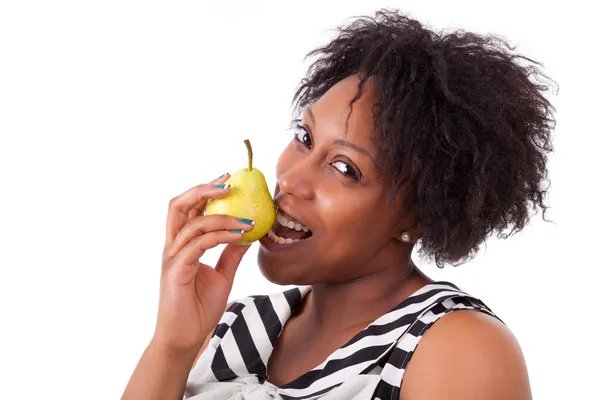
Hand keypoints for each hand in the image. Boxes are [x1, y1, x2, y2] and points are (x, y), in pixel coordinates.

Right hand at [152, 173, 253, 351]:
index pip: (188, 209)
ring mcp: (172, 258)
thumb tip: (247, 233)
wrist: (185, 339)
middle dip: (202, 189)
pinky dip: (220, 235)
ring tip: (246, 218)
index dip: (204, 190)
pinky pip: (198, 244)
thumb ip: (231, 253)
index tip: (228, 180)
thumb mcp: (222, 275)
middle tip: (229, 183)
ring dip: (222, 216)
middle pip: (178, 205)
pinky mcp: (176, 271)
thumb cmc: (198, 308)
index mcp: (181, 245)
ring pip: (191, 223)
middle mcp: (173, 247)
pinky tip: (240, 235)